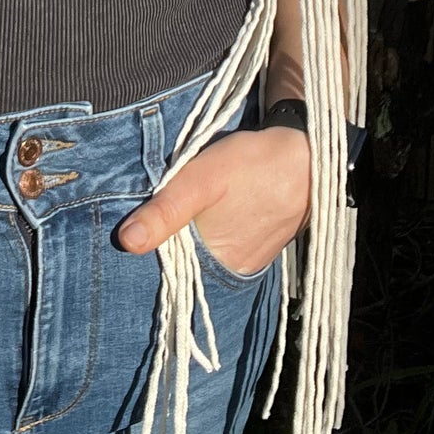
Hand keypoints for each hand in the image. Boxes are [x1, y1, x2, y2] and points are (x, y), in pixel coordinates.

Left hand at [118, 127, 310, 276]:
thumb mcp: (201, 179)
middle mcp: (230, 274)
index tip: (130, 222)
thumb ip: (166, 211)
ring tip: (182, 206)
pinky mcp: (254, 250)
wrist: (305, 159)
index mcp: (214, 266)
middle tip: (156, 206)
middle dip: (165, 238)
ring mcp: (245, 264)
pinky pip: (219, 247)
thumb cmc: (252, 165)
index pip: (163, 266)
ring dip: (186, 233)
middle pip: (181, 261)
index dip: (146, 241)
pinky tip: (207, 210)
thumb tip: (127, 242)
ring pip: (199, 252)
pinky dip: (207, 231)